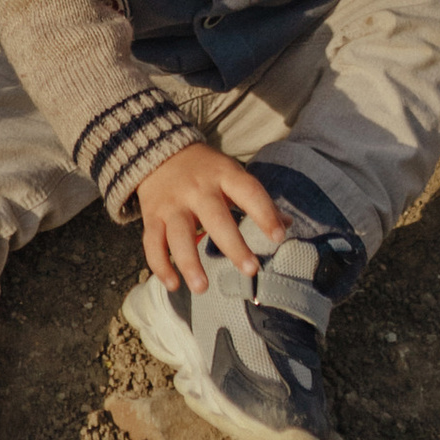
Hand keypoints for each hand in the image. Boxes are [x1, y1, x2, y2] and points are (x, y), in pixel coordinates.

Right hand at [135, 141, 285, 292]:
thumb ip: (256, 199)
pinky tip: (173, 285)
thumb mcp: (231, 174)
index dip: (264, 213)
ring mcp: (172, 204)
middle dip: (233, 245)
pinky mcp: (152, 216)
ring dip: (189, 263)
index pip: (248, 192)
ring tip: (202, 288)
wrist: (157, 151)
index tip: (279, 237)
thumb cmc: (204, 170)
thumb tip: (287, 224)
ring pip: (179, 235)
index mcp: (223, 174)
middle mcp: (197, 189)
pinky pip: (153, 243)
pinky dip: (160, 265)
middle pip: (215, 218)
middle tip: (250, 270)